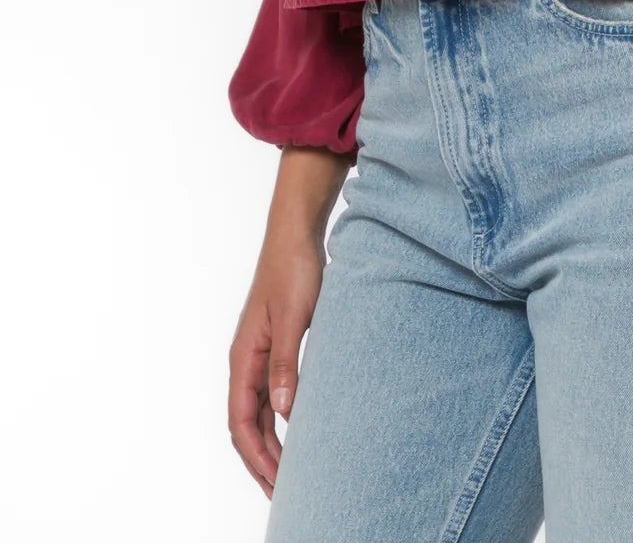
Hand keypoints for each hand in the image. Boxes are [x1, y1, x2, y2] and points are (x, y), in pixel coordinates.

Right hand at [227, 232, 325, 495]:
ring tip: (288, 471)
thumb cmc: (293, 269)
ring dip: (269, 443)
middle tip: (283, 492)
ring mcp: (259, 353)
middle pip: (246, 424)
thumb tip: (282, 413)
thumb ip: (286, 364)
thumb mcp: (293, 318)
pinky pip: (269, 394)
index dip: (256, 455)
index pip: (241, 421)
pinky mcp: (275, 345)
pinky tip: (295, 430)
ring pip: (257, 412)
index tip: (276, 482)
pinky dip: (278, 419)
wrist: (296, 233)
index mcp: (243, 357)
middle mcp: (246, 360)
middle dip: (261, 460)